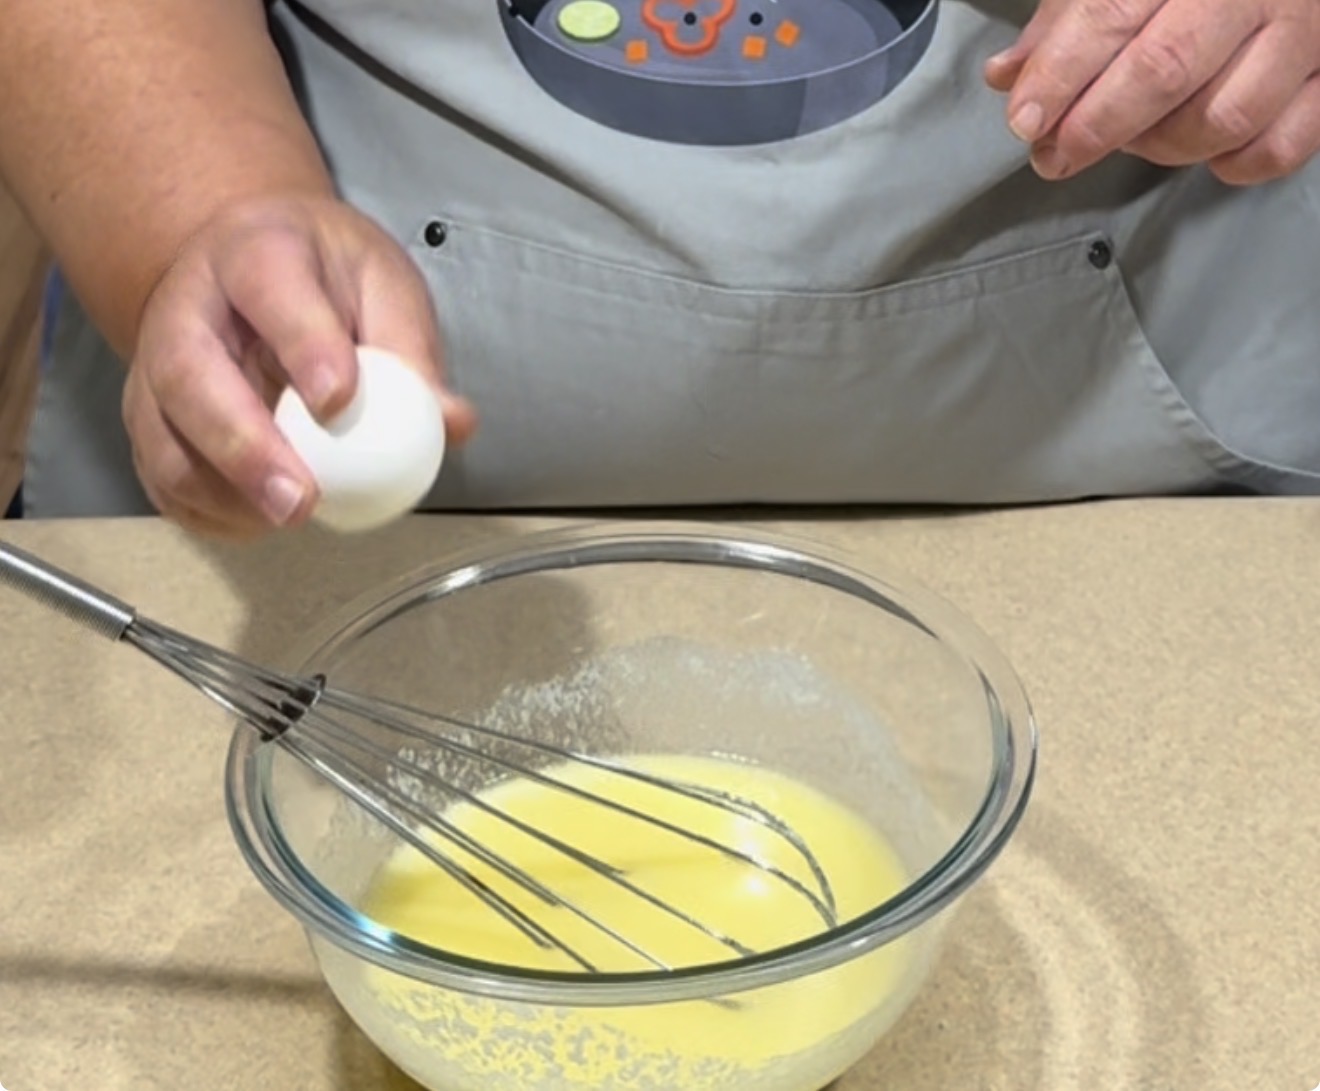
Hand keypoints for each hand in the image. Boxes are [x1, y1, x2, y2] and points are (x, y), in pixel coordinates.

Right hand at [123, 194, 476, 538]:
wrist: (249, 266)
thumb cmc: (326, 278)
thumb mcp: (382, 284)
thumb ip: (412, 350)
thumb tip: (451, 423)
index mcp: (256, 252)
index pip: (269, 285)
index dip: (302, 343)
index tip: (340, 400)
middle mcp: (187, 306)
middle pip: (191, 374)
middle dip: (243, 445)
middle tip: (301, 498)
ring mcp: (155, 365)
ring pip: (163, 433)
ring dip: (221, 490)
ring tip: (288, 518)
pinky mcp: (148, 416)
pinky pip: (162, 473)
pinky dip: (206, 510)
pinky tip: (259, 521)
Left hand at [984, 0, 1319, 184]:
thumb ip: (1068, 20)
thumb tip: (1008, 73)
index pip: (1109, 13)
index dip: (1059, 75)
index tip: (1025, 119)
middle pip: (1164, 70)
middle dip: (1095, 126)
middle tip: (1055, 155)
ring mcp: (1305, 32)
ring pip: (1223, 117)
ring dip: (1160, 147)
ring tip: (1130, 141)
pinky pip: (1280, 146)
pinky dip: (1234, 164)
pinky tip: (1205, 151)